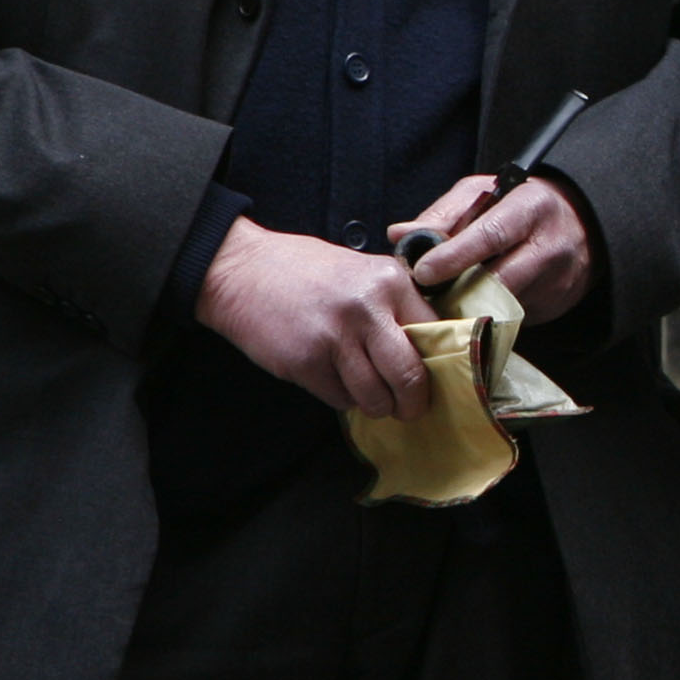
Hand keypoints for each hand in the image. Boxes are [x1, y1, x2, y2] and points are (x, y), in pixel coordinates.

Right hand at [195, 216, 438, 418]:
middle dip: (413, 402)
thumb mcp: (362, 271)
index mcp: (390, 281)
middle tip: (411, 409)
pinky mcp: (305, 363)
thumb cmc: (306, 271)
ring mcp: (334, 338)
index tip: (434, 377)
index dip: (437, 362)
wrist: (242, 270)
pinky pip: (339, 399)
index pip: (433, 333)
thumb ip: (394, 303)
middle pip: (409, 375)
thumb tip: (427, 345)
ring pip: (374, 396)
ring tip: (373, 398)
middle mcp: (367, 309)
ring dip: (377, 406)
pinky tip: (334, 379)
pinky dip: (342, 397)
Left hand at [391, 174, 595, 323]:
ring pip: (501, 306)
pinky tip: (473, 308)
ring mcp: (556, 280)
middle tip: (423, 300)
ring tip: (444, 305)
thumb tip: (400, 234)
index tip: (422, 272)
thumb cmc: (519, 206)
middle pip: (498, 280)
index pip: (490, 234)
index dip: (453, 256)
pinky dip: (486, 316)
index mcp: (529, 208)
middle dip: (457, 293)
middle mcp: (548, 245)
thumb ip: (443, 215)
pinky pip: (511, 317)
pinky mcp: (555, 306)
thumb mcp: (483, 195)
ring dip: (468, 308)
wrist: (580, 226)